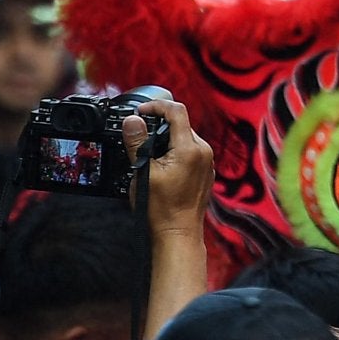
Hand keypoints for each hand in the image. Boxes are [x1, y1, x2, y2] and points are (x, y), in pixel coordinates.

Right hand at [125, 97, 211, 233]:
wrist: (178, 233)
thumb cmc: (161, 208)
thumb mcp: (143, 172)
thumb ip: (137, 143)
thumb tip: (132, 120)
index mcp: (190, 148)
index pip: (176, 111)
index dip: (156, 106)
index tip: (140, 111)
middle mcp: (203, 151)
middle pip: (180, 124)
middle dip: (159, 126)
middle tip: (140, 136)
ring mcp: (206, 162)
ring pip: (185, 138)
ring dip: (166, 140)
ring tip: (149, 157)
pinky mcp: (205, 172)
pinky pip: (190, 152)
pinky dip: (175, 153)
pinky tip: (162, 168)